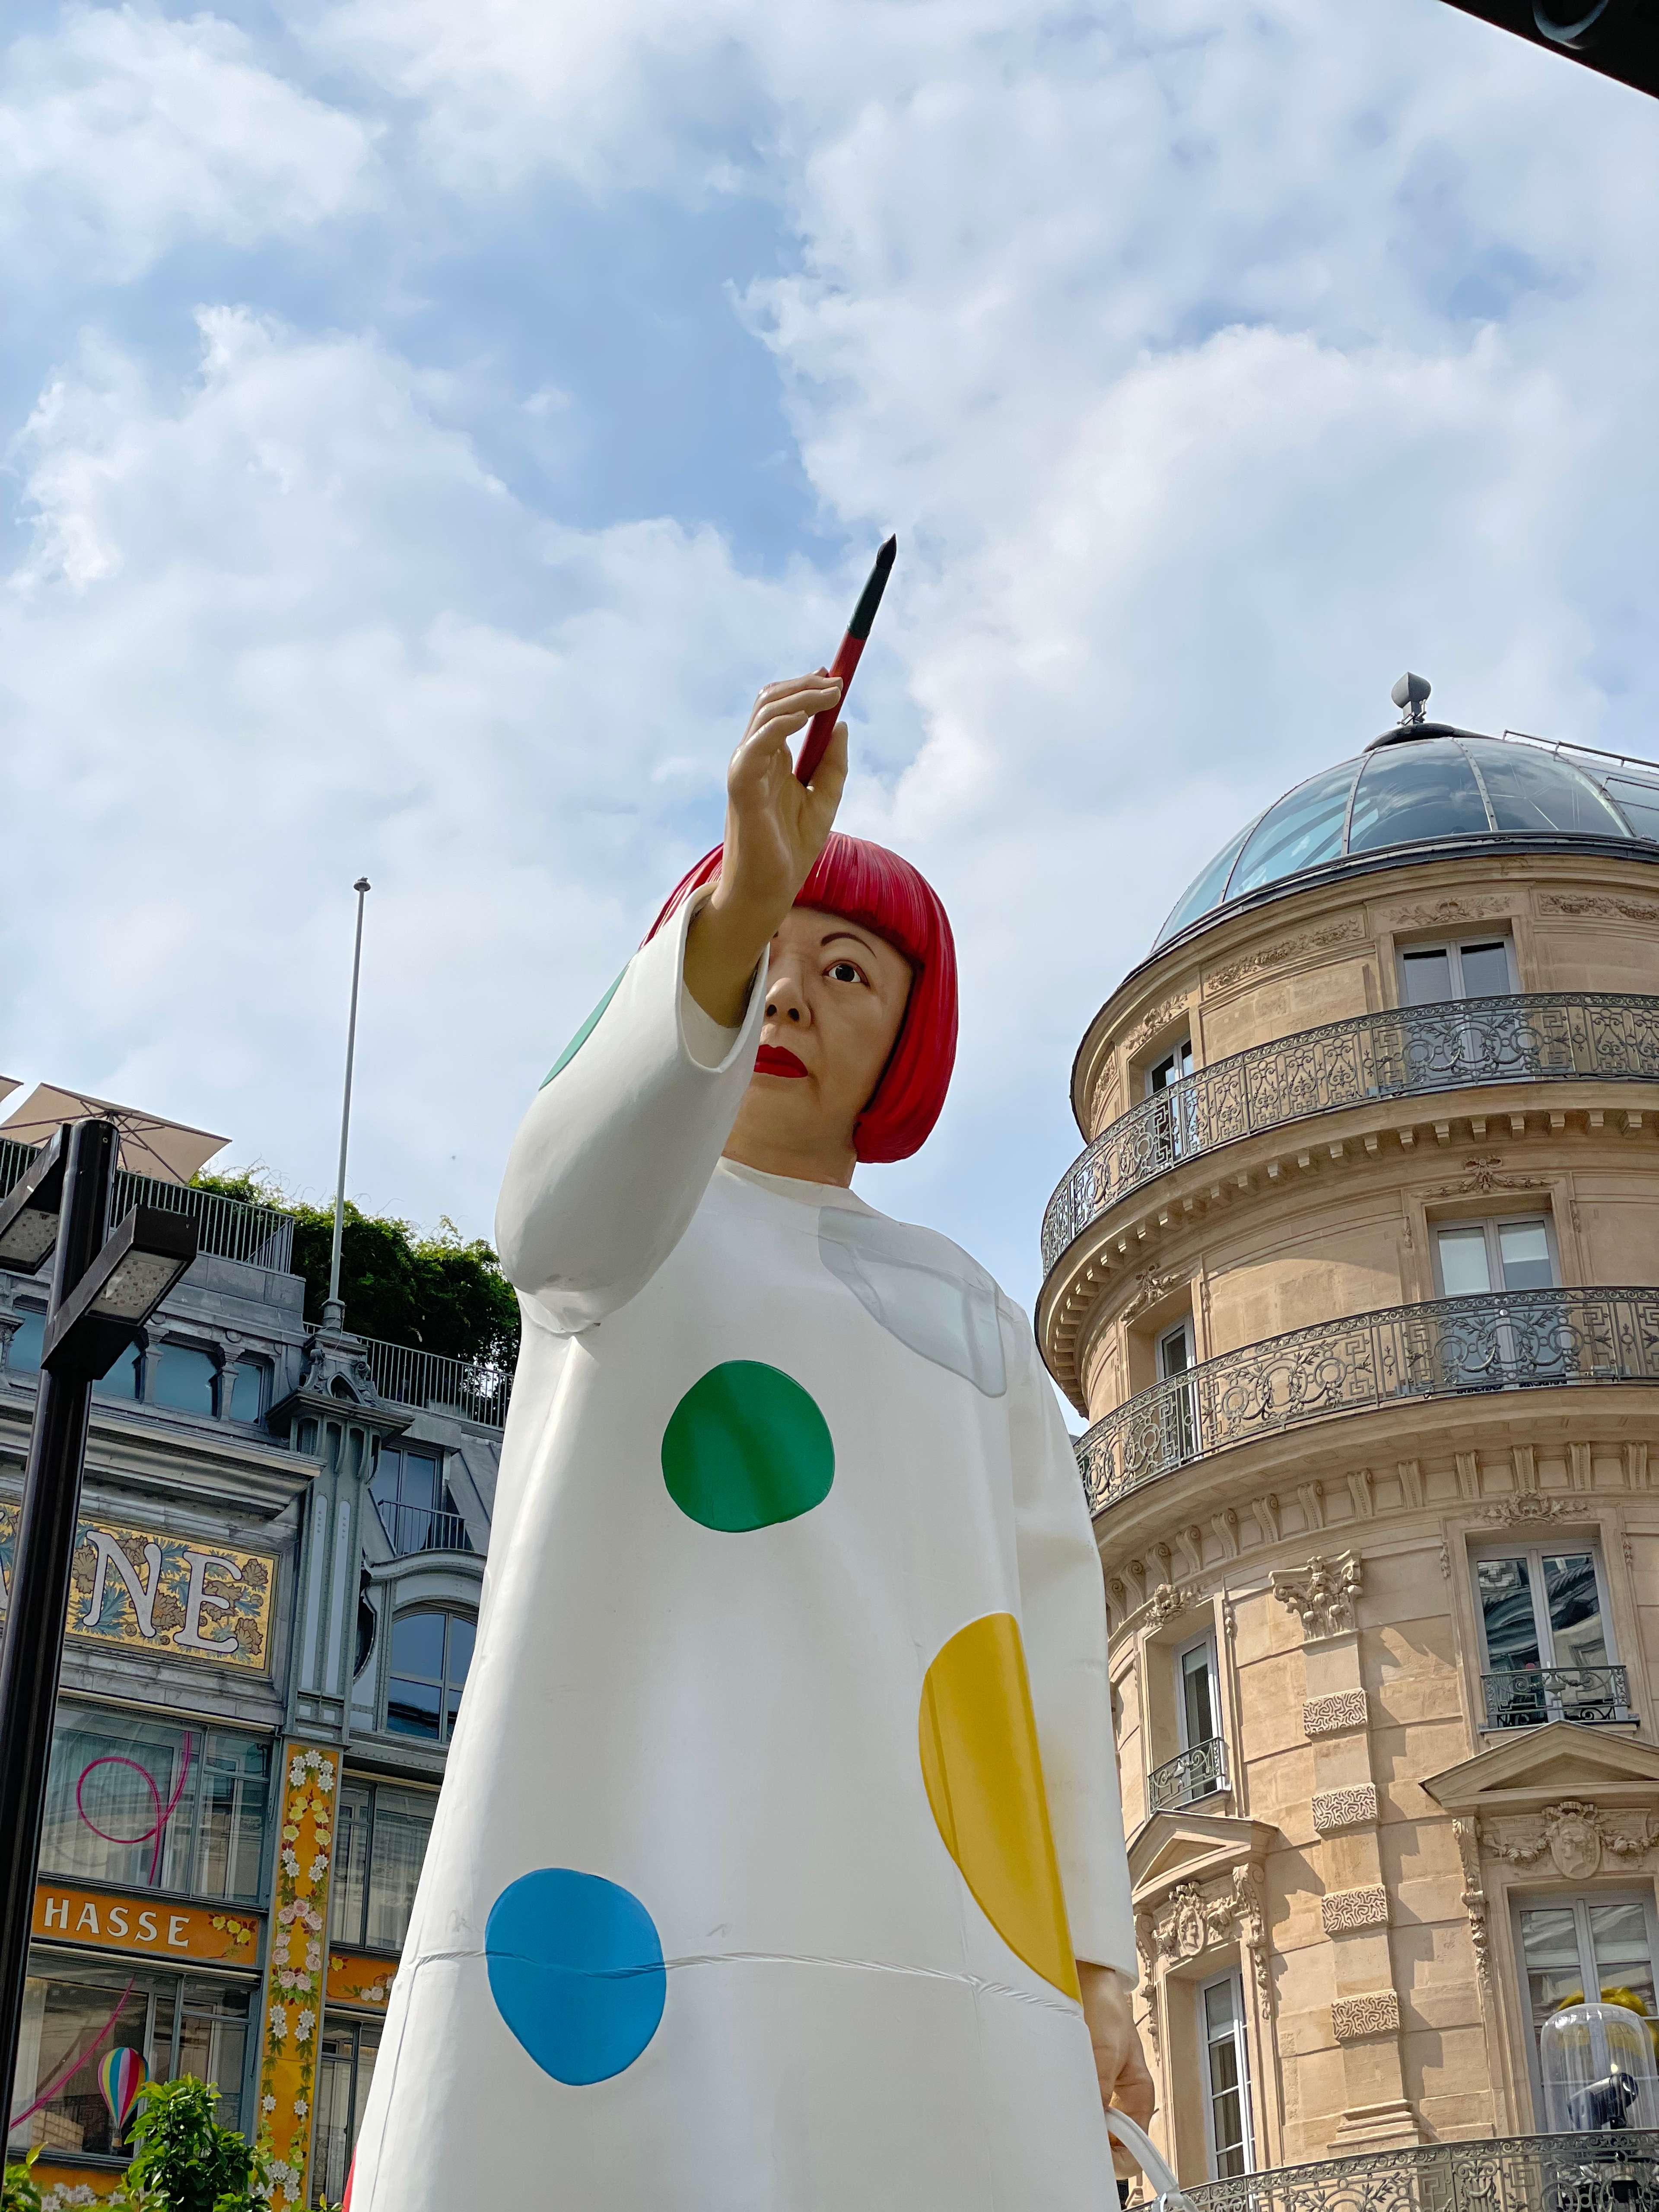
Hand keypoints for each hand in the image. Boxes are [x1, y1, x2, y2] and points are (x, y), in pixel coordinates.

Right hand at [684, 675, 847, 1024]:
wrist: (770, 891)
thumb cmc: (791, 850)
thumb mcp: (824, 799)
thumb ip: (833, 764)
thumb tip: (841, 724)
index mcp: (770, 760)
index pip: (781, 709)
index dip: (805, 688)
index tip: (836, 678)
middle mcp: (754, 758)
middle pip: (770, 702)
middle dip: (804, 685)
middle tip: (838, 681)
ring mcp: (745, 770)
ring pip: (764, 713)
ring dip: (800, 696)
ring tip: (831, 693)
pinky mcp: (742, 786)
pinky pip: (757, 743)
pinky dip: (781, 723)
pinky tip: (807, 717)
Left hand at [1078, 1962, 1154, 2169]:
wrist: (1085, 1975)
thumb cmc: (1105, 2005)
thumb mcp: (1106, 2047)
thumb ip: (1100, 2086)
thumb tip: (1092, 2122)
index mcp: (1137, 2095)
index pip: (1135, 2147)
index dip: (1117, 2160)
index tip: (1093, 2158)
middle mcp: (1119, 2097)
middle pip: (1110, 2140)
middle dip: (1092, 2144)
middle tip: (1068, 2140)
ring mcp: (1099, 2088)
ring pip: (1090, 2124)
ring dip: (1076, 2124)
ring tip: (1058, 2120)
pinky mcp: (1079, 2078)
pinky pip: (1074, 2104)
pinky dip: (1064, 2108)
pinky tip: (1051, 2104)